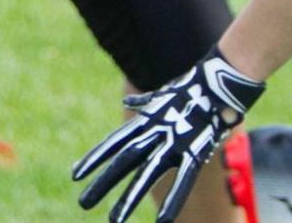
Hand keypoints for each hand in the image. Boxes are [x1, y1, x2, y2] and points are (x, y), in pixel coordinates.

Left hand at [72, 46, 264, 222]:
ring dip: (129, 198)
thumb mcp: (161, 96)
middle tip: (82, 203)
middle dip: (102, 183)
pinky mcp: (195, 152)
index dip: (94, 159)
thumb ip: (144, 102)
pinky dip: (173, 200)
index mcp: (144, 123)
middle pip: (122, 162)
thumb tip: (130, 100)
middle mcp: (153, 134)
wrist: (216, 82)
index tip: (76, 174)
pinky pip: (183, 181)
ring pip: (146, 175)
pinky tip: (162, 220)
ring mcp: (172, 144)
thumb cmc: (190, 89)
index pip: (112, 144)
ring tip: (114, 219)